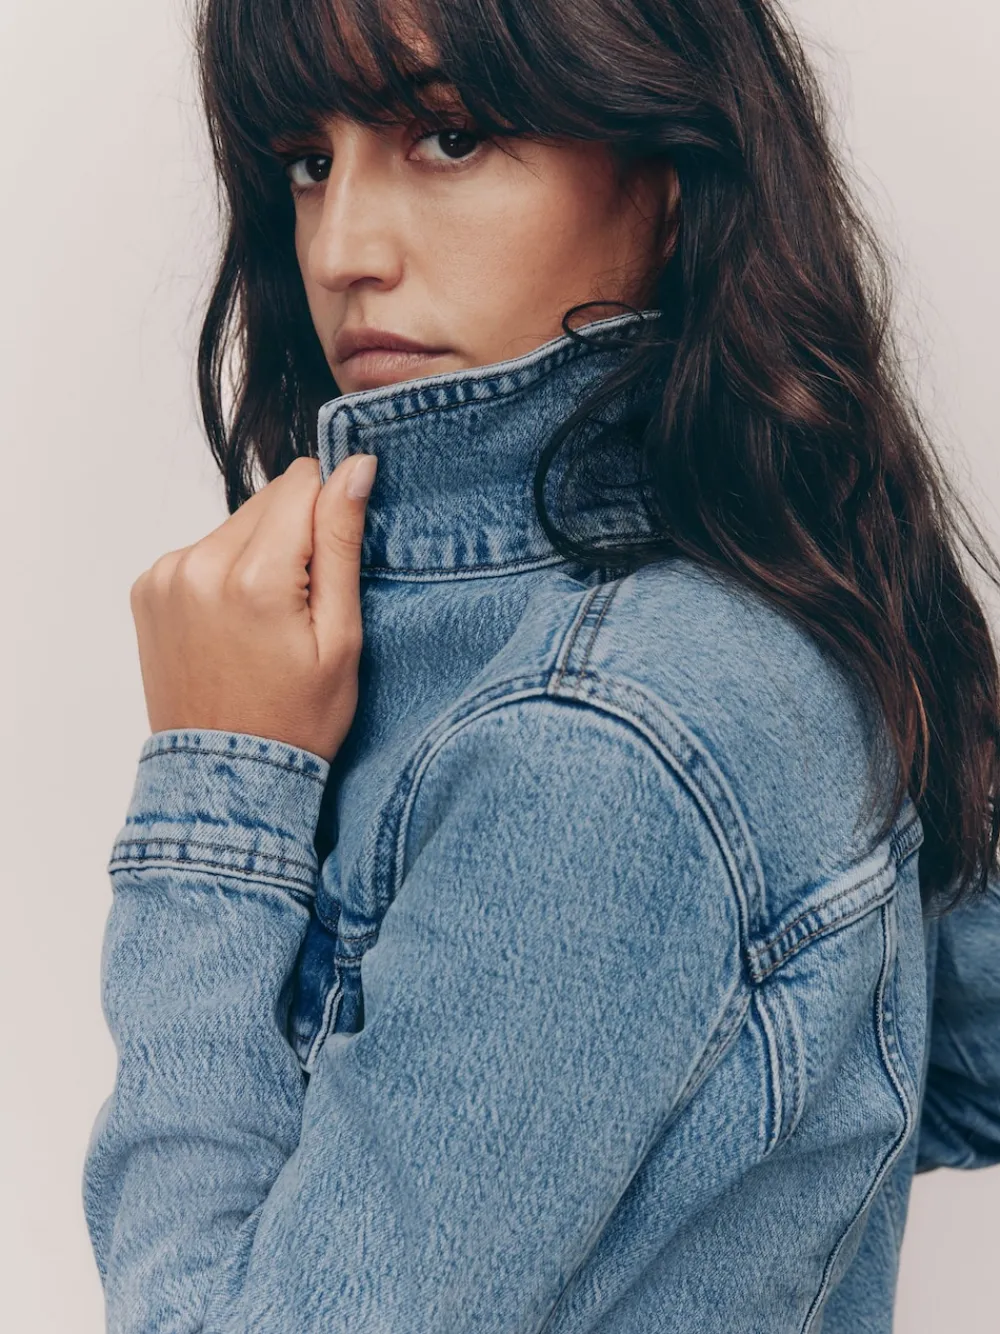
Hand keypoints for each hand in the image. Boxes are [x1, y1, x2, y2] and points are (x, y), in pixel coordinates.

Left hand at [129, 453, 377, 763]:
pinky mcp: (148, 587)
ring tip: (268, 619)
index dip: (330, 510)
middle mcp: (198, 564)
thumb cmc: (296, 719)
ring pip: (236, 523)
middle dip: (295, 535)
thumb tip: (354, 467)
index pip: (302, 481)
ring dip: (260, 552)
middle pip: (269, 499)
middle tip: (303, 603)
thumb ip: (342, 542)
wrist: (228, 774)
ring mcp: (165, 575)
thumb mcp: (341, 637)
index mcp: (253, 577)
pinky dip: (226, 571)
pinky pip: (204, 550)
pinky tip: (237, 622)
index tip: (333, 561)